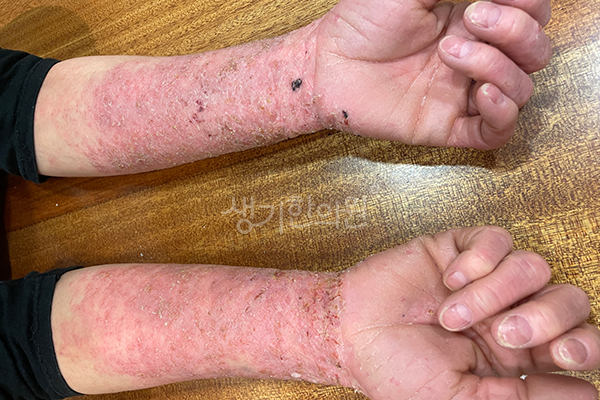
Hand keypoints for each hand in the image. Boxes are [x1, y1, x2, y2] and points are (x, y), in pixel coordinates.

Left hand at [312, 0, 550, 148]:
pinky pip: (495, 133)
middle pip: (536, 51)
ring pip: (521, 89)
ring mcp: (463, 92)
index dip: (527, 5)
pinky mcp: (447, 125)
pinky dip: (502, 114)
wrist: (328, 63)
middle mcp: (476, 56)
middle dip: (516, 32)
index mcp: (474, 19)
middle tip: (471, 19)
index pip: (533, 14)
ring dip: (496, 66)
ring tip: (448, 52)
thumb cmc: (365, 20)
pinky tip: (482, 94)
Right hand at [340, 226, 599, 398]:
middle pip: (570, 300)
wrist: (350, 333)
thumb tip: (588, 396)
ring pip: (535, 267)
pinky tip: (448, 280)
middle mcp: (509, 314)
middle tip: (504, 334)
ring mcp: (487, 279)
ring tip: (453, 313)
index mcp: (518, 358)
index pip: (579, 343)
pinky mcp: (462, 249)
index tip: (560, 356)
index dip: (583, 346)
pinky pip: (498, 240)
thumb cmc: (397, 372)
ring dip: (494, 293)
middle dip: (544, 318)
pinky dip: (477, 261)